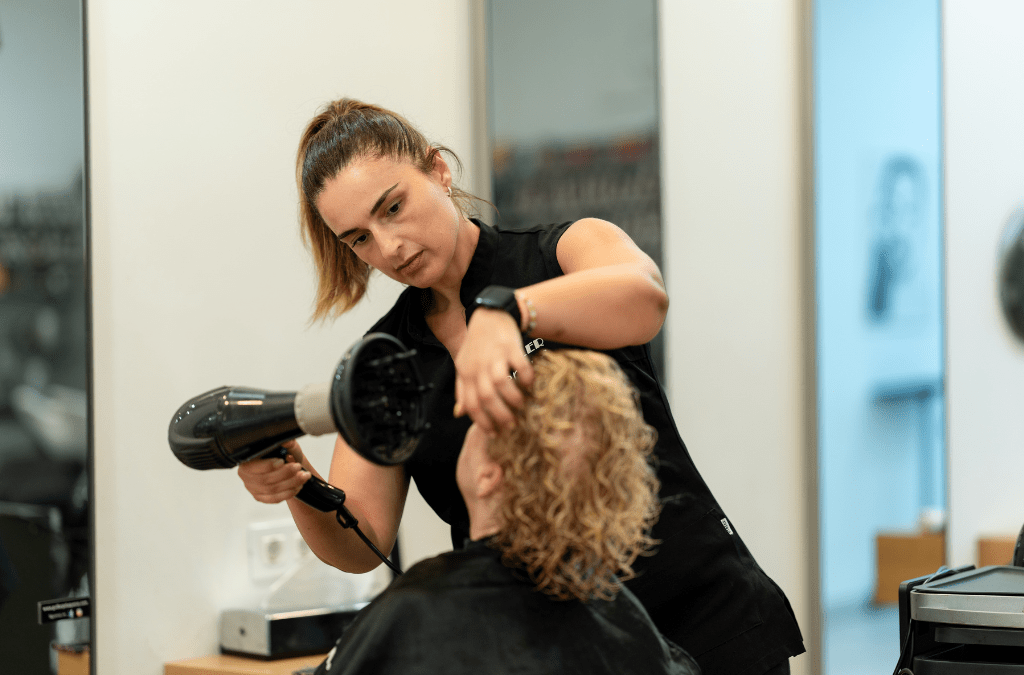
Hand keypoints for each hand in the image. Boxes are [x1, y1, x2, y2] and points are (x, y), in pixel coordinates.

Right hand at [237, 440, 311, 503]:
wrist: (290, 464)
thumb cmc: (285, 453)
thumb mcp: (286, 444)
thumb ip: (286, 442)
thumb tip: (286, 442)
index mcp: (247, 459)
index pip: (253, 466)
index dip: (268, 465)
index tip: (282, 461)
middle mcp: (246, 475)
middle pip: (264, 479)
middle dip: (285, 473)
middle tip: (298, 467)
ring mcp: (252, 488)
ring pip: (271, 490)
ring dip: (290, 483)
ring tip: (303, 476)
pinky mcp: (260, 497)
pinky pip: (274, 498)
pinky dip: (288, 492)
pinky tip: (298, 486)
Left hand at [454, 308, 533, 434]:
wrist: (490, 313)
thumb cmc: (478, 344)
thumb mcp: (464, 365)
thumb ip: (462, 389)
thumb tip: (459, 413)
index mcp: (465, 373)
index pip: (471, 404)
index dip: (483, 422)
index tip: (494, 433)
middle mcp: (478, 366)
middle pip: (487, 398)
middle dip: (500, 416)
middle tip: (511, 424)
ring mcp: (494, 356)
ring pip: (501, 384)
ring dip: (513, 399)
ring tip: (521, 405)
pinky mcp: (510, 346)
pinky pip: (520, 367)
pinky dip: (526, 379)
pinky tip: (530, 385)